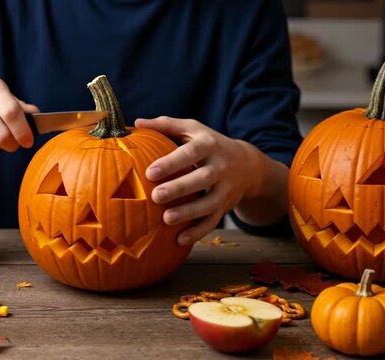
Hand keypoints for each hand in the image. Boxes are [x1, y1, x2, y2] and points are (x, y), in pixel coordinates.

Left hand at [135, 117, 264, 245]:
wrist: (248, 165)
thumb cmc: (210, 144)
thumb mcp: (193, 129)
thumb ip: (166, 125)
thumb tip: (136, 123)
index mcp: (209, 145)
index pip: (191, 153)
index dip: (172, 162)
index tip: (150, 172)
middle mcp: (221, 167)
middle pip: (202, 179)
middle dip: (180, 188)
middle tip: (156, 196)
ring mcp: (225, 189)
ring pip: (209, 203)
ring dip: (189, 213)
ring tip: (166, 219)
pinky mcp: (225, 207)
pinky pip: (213, 222)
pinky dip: (198, 232)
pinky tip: (180, 240)